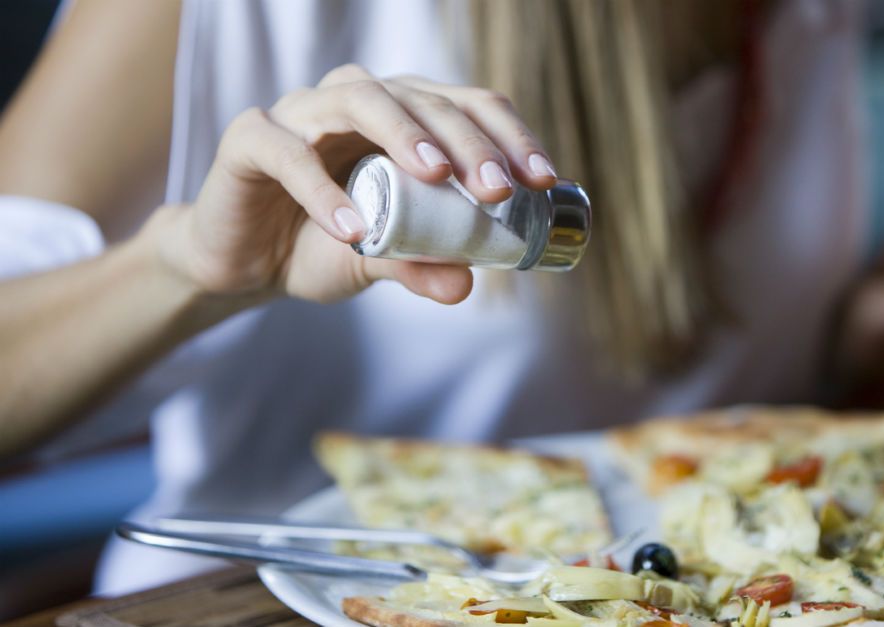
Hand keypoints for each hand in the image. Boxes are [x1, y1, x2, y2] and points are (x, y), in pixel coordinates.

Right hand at [153, 65, 557, 304]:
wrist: (241, 263)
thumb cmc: (316, 246)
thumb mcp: (377, 260)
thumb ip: (418, 264)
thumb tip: (466, 285)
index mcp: (399, 120)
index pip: (464, 106)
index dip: (508, 136)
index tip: (543, 181)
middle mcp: (355, 102)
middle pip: (421, 97)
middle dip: (467, 140)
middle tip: (498, 188)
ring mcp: (301, 113)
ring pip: (358, 98)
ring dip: (403, 134)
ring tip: (437, 178)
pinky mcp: (250, 138)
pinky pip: (286, 152)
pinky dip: (320, 189)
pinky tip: (351, 228)